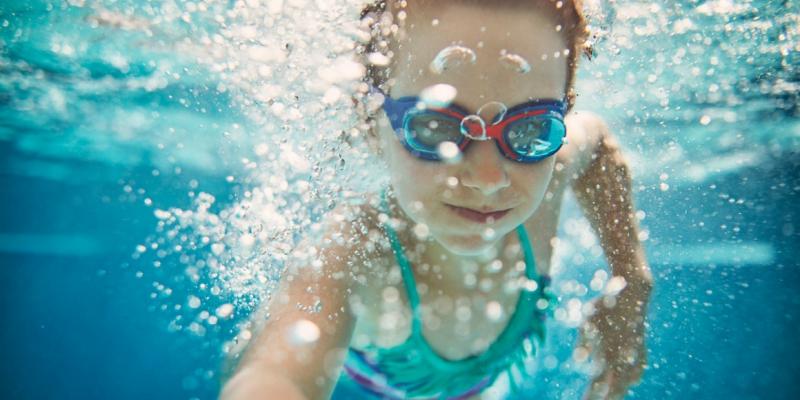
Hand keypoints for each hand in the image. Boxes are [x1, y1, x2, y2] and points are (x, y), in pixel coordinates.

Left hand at [579, 280, 650, 399]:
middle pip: (616, 387)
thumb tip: (579, 359)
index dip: (592, 396)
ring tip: (613, 397)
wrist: (634, 292)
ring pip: (629, 380)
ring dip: (620, 390)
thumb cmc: (605, 306)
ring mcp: (636, 352)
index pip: (598, 384)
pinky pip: (640, 367)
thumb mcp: (588, 322)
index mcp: (609, 354)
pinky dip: (635, 376)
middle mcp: (624, 357)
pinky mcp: (641, 345)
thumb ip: (584, 342)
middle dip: (606, 397)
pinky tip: (632, 381)